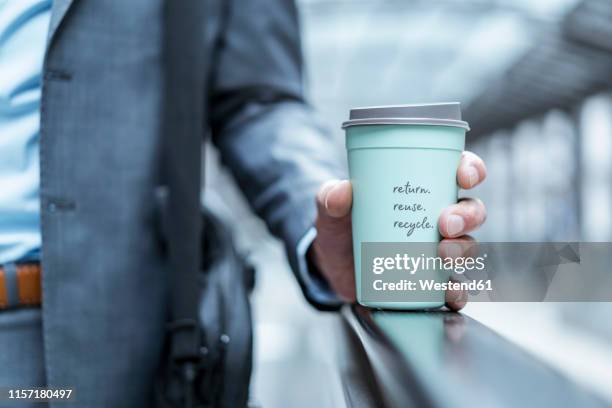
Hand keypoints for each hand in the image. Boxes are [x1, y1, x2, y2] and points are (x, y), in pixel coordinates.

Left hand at [310, 151, 486, 310]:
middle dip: (467, 215)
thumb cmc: (340, 228)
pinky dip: (457, 291)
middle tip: (446, 224)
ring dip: (464, 250)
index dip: (471, 170)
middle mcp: (437, 218)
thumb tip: (341, 192)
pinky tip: (449, 291)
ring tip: (443, 254)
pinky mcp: (429, 281)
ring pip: (468, 246)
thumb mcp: (331, 209)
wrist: (331, 266)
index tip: (464, 176)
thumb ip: (331, 198)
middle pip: (471, 211)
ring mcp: (436, 250)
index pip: (458, 171)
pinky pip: (455, 288)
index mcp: (422, 190)